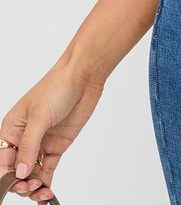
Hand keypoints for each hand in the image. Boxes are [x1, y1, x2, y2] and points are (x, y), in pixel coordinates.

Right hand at [1, 60, 104, 199]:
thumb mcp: (39, 116)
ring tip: (42, 193)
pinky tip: (47, 194)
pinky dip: (46, 183)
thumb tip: (19, 174)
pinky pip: (46, 170)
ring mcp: (40, 143)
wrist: (83, 76)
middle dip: (20, 183)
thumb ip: (29, 146)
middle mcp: (23, 138)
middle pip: (16, 170)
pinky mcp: (56, 146)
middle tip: (31, 188)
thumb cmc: (57, 87)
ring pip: (30, 173)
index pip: (3, 160)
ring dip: (33, 187)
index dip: (6, 177)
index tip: (15, 186)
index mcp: (11, 129)